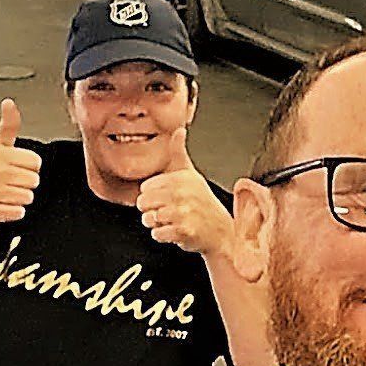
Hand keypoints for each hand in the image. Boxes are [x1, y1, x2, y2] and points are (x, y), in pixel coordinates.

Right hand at [0, 98, 41, 227]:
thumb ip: (8, 126)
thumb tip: (9, 103)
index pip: (35, 162)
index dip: (28, 167)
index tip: (14, 168)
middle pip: (34, 181)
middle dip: (24, 185)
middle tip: (7, 184)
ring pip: (27, 197)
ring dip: (18, 200)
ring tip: (3, 195)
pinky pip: (18, 213)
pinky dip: (12, 213)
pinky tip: (0, 206)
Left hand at [136, 128, 232, 254]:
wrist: (222, 232)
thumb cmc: (203, 204)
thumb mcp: (192, 174)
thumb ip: (179, 152)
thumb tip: (179, 130)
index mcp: (182, 178)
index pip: (146, 187)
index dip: (153, 195)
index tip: (167, 198)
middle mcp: (183, 193)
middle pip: (144, 202)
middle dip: (152, 210)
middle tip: (168, 212)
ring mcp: (184, 212)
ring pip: (149, 218)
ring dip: (157, 224)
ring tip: (172, 222)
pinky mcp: (184, 230)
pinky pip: (157, 234)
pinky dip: (163, 236)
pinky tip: (176, 231)